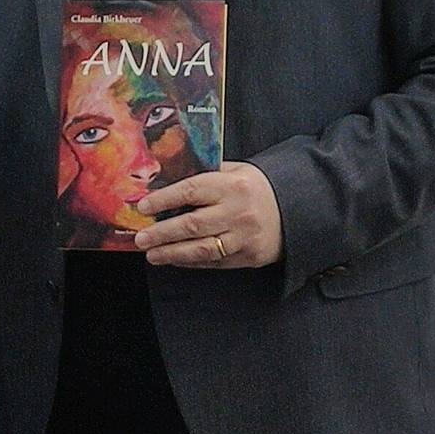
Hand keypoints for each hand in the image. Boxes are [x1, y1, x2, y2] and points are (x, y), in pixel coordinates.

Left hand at [132, 162, 283, 267]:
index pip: (191, 191)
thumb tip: (164, 182)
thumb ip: (204, 176)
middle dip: (162, 233)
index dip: (165, 199)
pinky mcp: (249, 256)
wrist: (294, 210)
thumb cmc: (254, 187)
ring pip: (202, 249)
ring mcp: (244, 237)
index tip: (144, 207)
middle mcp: (238, 212)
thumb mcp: (234, 171)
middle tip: (141, 238)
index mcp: (232, 185)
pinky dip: (191, 261)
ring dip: (173, 253)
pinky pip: (215, 262)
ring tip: (152, 255)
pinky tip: (175, 259)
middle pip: (193, 224)